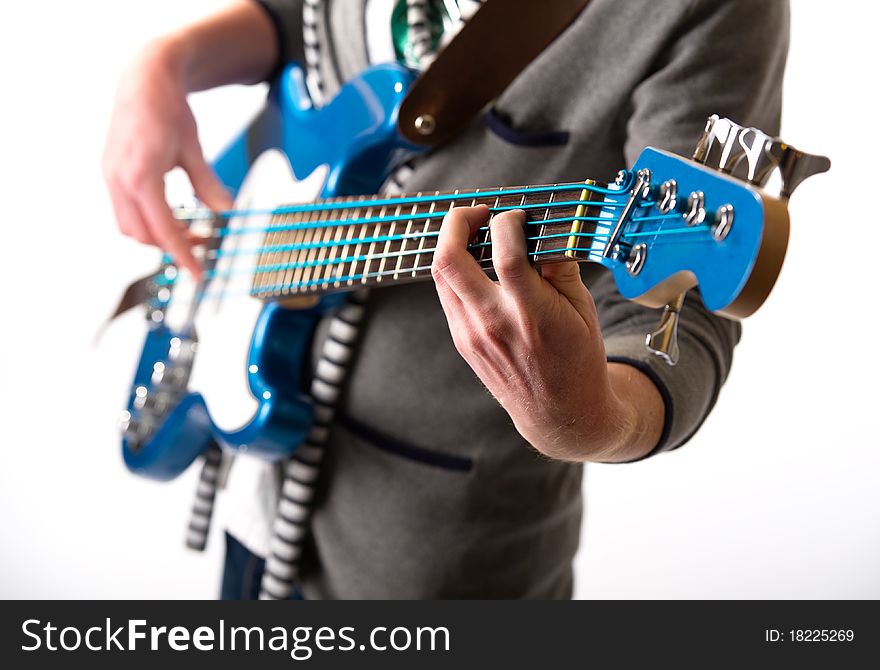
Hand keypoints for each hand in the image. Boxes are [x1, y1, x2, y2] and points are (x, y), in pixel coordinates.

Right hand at [103, 39, 232, 277]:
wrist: (143, 80)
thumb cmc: (170, 110)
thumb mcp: (195, 150)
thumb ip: (210, 187)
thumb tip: (229, 214)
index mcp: (141, 176)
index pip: (164, 230)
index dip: (183, 256)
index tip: (199, 274)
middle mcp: (119, 180)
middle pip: (143, 235)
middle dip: (173, 246)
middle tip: (205, 244)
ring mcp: (110, 177)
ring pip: (130, 227)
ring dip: (158, 235)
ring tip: (189, 230)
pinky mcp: (110, 174)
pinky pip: (125, 211)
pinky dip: (147, 220)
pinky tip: (171, 214)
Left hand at [431, 206, 663, 461]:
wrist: (558, 413)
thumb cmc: (577, 361)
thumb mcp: (583, 311)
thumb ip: (561, 269)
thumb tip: (544, 231)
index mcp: (531, 315)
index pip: (506, 254)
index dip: (508, 223)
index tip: (519, 216)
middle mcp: (494, 324)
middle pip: (450, 260)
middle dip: (457, 222)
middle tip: (478, 212)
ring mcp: (472, 334)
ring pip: (441, 275)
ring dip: (453, 245)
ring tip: (477, 234)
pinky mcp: (462, 341)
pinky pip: (448, 294)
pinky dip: (457, 271)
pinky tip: (478, 265)